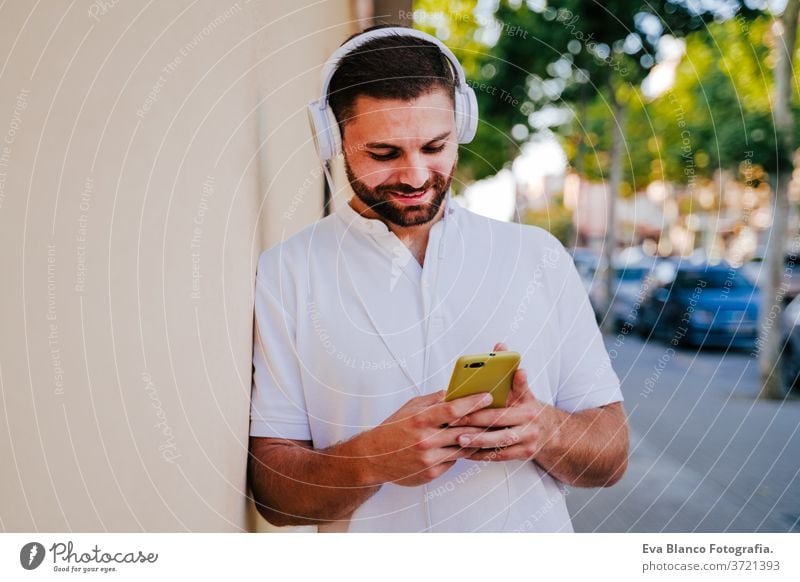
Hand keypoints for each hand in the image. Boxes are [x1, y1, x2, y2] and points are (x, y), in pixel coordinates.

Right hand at [356, 390, 492, 486]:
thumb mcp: (410, 408)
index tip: (488, 396)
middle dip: (482, 421)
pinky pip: (453, 461)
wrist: (373, 458)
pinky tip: (468, 445)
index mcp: (420, 419)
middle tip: (497, 413)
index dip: (473, 402)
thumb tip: (454, 392)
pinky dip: (460, 453)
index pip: (453, 409)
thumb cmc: (393, 430)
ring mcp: (429, 458)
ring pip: (463, 447)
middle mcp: (426, 439)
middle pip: (463, 430)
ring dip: (476, 439)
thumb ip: (433, 400)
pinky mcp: (431, 473)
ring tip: (489, 430)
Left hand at [450, 343, 562, 461]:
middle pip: (499, 423)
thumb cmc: (529, 407)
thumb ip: (508, 370)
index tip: (467, 402)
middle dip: (475, 422)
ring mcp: (528, 441)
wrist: (552, 432)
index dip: (485, 404)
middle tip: (455, 421)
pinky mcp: (524, 455)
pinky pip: (500, 456)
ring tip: (458, 439)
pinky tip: (467, 452)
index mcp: (528, 405)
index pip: (506, 400)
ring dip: (477, 441)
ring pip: (499, 442)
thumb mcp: (523, 391)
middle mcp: (530, 423)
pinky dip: (483, 454)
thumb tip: (501, 345)